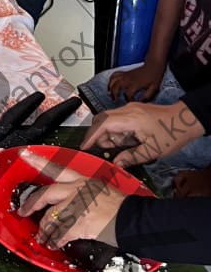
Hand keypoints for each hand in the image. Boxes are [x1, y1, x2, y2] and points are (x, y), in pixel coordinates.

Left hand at [17, 151, 124, 249]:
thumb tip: (70, 201)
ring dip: (44, 230)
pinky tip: (54, 243)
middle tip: (23, 211)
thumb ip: (82, 191)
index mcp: (81, 180)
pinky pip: (60, 233)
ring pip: (50, 217)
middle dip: (31, 205)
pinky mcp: (79, 223)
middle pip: (45, 194)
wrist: (134, 219)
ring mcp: (76, 206)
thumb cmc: (120, 206)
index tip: (24, 154)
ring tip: (42, 236)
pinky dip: (55, 240)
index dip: (37, 161)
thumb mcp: (100, 189)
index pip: (56, 168)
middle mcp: (76, 190)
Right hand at [81, 98, 201, 166]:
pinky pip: (117, 119)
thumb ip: (131, 157)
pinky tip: (125, 141)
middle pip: (101, 119)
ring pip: (108, 119)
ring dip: (108, 134)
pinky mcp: (134, 110)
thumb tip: (115, 163)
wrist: (187, 120)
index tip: (84, 147)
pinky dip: (116, 130)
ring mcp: (130, 109)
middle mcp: (127, 110)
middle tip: (105, 151)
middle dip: (98, 136)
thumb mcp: (153, 150)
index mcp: (131, 119)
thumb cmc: (173, 134)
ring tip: (120, 148)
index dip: (91, 136)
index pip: (103, 124)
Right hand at [108, 61, 164, 102]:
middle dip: (114, 94)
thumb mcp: (154, 88)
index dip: (129, 100)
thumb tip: (140, 102)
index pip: (128, 94)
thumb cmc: (154, 77)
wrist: (153, 65)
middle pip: (116, 87)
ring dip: (110, 87)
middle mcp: (128, 79)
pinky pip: (114, 74)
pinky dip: (111, 80)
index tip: (132, 103)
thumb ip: (147, 97)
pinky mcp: (125, 72)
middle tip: (116, 100)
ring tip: (110, 94)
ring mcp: (125, 75)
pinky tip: (111, 84)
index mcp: (135, 84)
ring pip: (113, 80)